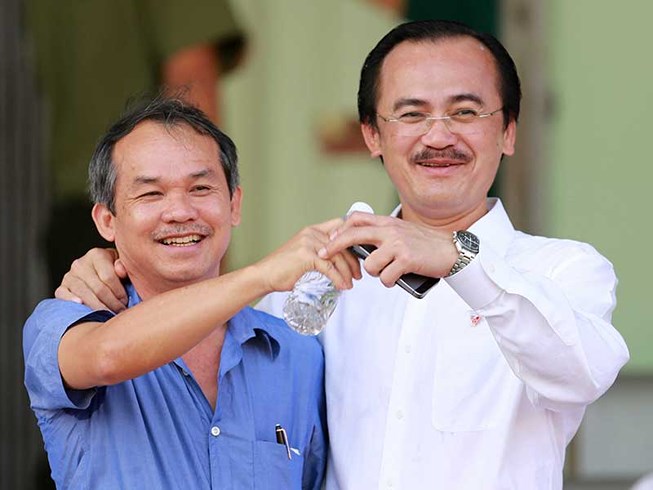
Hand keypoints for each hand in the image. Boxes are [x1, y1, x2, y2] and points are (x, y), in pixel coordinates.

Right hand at [55, 248, 128, 312]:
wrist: (97, 275)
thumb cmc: (115, 273)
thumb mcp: (122, 267)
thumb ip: (124, 267)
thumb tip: (120, 270)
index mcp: (96, 254)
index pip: (108, 277)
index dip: (119, 293)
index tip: (126, 302)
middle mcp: (80, 264)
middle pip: (98, 289)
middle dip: (112, 303)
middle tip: (120, 311)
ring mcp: (69, 276)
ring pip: (84, 295)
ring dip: (99, 308)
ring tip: (109, 314)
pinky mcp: (61, 288)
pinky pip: (63, 296)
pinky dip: (72, 302)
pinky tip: (82, 308)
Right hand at [254, 219, 361, 292]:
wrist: (264, 275)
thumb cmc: (283, 268)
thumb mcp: (304, 254)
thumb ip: (321, 252)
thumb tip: (339, 261)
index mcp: (312, 230)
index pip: (340, 227)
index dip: (353, 239)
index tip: (360, 254)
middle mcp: (311, 233)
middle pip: (343, 243)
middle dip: (354, 260)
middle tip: (358, 274)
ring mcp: (309, 243)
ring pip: (338, 257)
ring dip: (347, 272)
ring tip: (350, 283)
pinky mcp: (306, 256)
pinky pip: (329, 268)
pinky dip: (338, 279)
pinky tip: (342, 286)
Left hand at [319, 213, 457, 286]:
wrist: (452, 251)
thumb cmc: (427, 245)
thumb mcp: (403, 232)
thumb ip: (385, 235)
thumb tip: (362, 247)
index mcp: (389, 222)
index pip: (358, 219)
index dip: (340, 229)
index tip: (329, 239)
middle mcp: (391, 230)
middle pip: (354, 236)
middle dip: (334, 247)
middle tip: (323, 255)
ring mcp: (397, 244)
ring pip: (369, 265)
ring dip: (376, 273)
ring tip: (390, 271)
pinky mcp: (405, 259)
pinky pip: (384, 278)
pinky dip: (389, 281)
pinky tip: (398, 277)